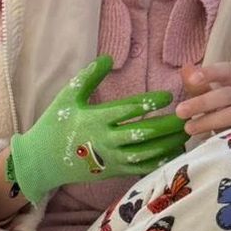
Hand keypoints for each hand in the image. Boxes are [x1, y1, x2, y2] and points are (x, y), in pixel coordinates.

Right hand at [7, 53, 187, 205]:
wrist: (42, 161)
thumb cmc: (55, 125)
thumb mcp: (67, 97)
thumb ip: (89, 77)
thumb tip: (109, 58)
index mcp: (95, 119)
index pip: (128, 110)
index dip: (150, 102)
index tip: (169, 95)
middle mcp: (106, 140)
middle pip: (144, 133)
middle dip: (169, 124)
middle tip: (188, 114)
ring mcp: (111, 159)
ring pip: (147, 153)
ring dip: (169, 143)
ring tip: (187, 131)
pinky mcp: (114, 172)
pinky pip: (142, 168)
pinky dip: (161, 160)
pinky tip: (176, 152)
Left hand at [177, 62, 230, 141]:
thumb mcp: (216, 105)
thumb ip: (201, 90)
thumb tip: (185, 69)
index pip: (226, 71)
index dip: (210, 72)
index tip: (191, 79)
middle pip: (227, 94)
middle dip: (201, 102)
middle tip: (180, 111)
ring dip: (208, 120)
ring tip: (189, 128)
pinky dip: (225, 135)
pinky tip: (210, 141)